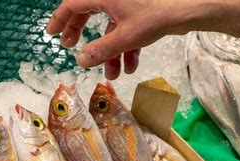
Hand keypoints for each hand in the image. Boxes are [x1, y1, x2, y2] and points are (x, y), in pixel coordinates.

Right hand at [46, 0, 192, 78]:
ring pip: (110, 27)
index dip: (60, 20)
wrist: (188, 10)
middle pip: (88, 13)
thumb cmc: (156, 15)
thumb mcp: (124, 37)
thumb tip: (80, 61)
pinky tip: (131, 67)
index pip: (73, 4)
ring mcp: (127, 4)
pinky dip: (126, 48)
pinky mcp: (140, 12)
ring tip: (112, 74)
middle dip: (81, 34)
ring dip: (110, 52)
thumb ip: (100, 50)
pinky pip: (126, 30)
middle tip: (71, 48)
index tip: (51, 33)